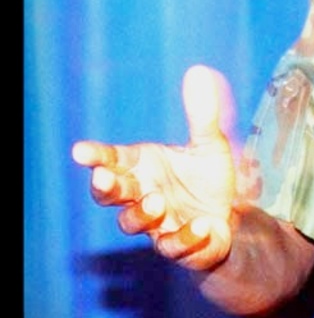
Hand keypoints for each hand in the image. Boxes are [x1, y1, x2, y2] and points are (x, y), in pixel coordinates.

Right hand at [72, 65, 237, 271]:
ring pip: (132, 222)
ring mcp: (157, 223)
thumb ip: (202, 115)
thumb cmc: (207, 179)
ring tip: (156, 200)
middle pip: (111, 193)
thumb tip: (199, 71)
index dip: (96, 156)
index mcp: (143, 167)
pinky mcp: (179, 246)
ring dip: (141, 212)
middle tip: (106, 178)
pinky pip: (174, 246)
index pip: (112, 159)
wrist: (230, 217)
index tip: (80, 151)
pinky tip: (200, 226)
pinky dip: (184, 237)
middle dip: (105, 187)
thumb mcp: (210, 144)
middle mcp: (142, 194)